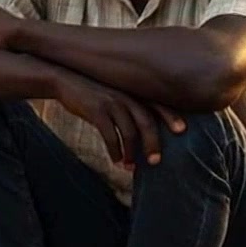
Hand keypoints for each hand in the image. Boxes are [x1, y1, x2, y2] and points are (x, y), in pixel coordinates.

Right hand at [51, 69, 184, 168]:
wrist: (63, 79)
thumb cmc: (91, 89)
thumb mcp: (113, 92)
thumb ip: (129, 103)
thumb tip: (144, 125)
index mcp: (132, 90)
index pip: (157, 103)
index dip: (170, 116)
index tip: (182, 131)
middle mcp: (125, 95)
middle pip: (147, 122)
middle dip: (153, 144)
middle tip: (155, 162)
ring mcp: (111, 102)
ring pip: (129, 132)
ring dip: (131, 153)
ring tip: (130, 167)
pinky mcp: (95, 110)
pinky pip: (110, 135)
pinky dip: (115, 151)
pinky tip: (115, 160)